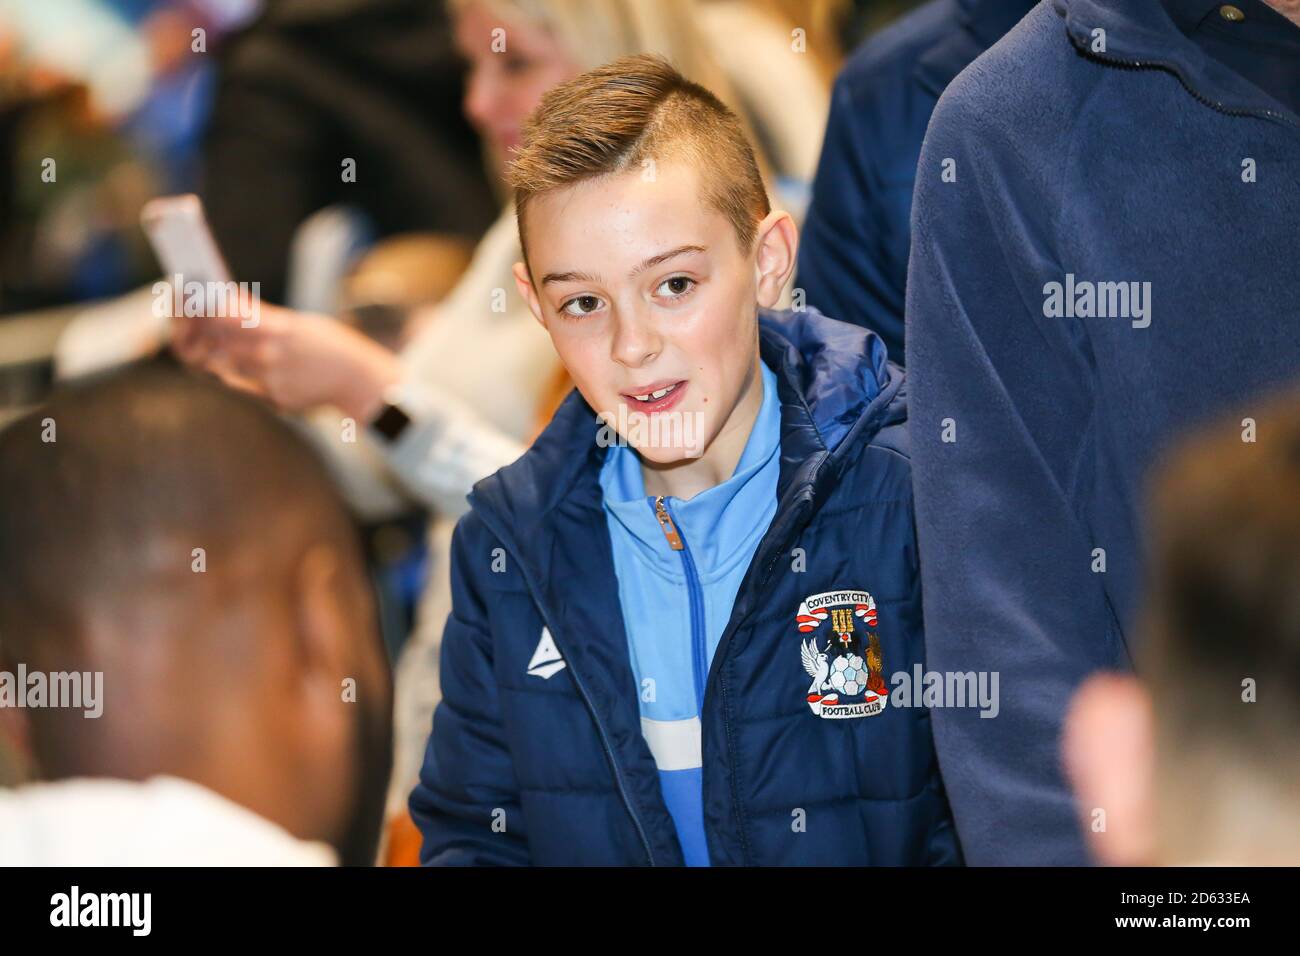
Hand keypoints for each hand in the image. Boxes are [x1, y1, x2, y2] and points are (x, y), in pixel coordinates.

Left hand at [171, 298, 401, 421]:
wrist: (359, 380)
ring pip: (222, 364)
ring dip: (208, 352)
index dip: (198, 304)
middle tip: (181, 318)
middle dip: (191, 326)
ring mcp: (271, 377)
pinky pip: (242, 384)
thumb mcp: (300, 324)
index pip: (225, 313)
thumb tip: (228, 302)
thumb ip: (264, 318)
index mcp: (278, 327)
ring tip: (203, 342)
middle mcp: (271, 352)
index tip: (182, 292)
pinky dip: (233, 373)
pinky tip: (228, 364)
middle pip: (216, 339)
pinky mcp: (275, 398)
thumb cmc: (328, 347)